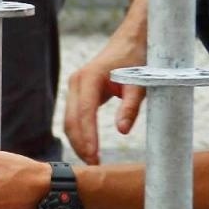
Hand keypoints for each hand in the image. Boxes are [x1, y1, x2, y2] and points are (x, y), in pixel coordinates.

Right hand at [63, 38, 145, 165]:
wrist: (131, 42)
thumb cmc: (137, 61)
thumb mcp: (139, 84)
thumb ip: (130, 107)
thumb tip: (122, 131)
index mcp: (90, 78)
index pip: (85, 114)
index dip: (88, 137)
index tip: (95, 157)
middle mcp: (77, 82)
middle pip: (71, 120)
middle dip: (80, 144)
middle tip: (95, 166)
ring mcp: (75, 87)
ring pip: (69, 121)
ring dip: (78, 141)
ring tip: (92, 161)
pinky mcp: (78, 92)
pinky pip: (73, 117)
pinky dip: (79, 133)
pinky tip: (89, 148)